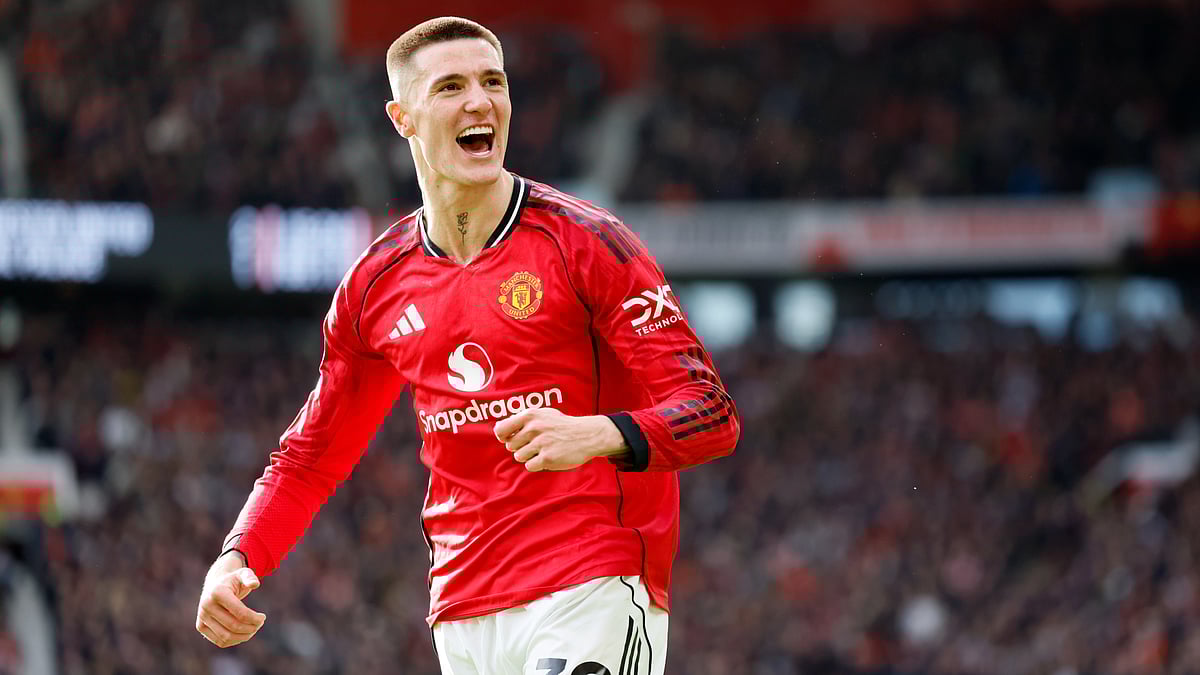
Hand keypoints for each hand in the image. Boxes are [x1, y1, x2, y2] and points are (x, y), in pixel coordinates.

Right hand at [196, 552, 266, 647]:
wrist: (214, 585)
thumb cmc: (233, 580)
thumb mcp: (243, 573)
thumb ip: (250, 577)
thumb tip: (254, 584)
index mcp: (217, 593)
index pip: (240, 613)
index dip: (255, 618)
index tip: (263, 617)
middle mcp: (206, 606)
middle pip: (234, 626)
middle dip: (251, 627)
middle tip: (260, 623)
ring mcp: (202, 617)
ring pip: (226, 637)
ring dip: (244, 636)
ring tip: (253, 629)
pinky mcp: (201, 627)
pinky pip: (220, 641)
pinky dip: (234, 640)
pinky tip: (243, 633)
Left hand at [494, 407, 625, 471]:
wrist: (587, 434)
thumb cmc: (562, 425)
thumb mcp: (543, 414)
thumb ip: (522, 420)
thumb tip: (498, 429)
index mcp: (530, 416)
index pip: (501, 429)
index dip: (503, 437)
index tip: (510, 439)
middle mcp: (534, 428)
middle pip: (510, 446)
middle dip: (520, 447)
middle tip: (535, 444)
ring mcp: (541, 443)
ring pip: (519, 456)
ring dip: (528, 456)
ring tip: (542, 450)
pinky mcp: (547, 458)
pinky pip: (530, 466)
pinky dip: (536, 464)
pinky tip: (547, 457)